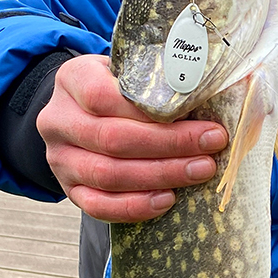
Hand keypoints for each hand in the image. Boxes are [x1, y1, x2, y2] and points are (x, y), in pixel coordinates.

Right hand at [36, 54, 228, 221]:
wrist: (81, 113)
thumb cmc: (118, 89)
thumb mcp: (131, 70)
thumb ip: (162, 77)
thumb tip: (220, 88)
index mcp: (71, 80)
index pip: (106, 97)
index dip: (156, 113)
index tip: (204, 121)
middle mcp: (57, 120)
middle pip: (113, 139)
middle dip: (169, 146)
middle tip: (211, 147)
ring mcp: (60, 159)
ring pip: (108, 175)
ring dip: (160, 176)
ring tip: (199, 171)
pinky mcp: (69, 189)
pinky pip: (98, 206)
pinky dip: (134, 207)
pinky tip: (168, 200)